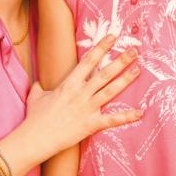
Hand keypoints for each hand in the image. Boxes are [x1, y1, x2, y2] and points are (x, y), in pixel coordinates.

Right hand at [24, 35, 141, 160]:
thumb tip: (38, 84)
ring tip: (138, 69)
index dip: (101, 48)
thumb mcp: (36, 97)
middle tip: (135, 50)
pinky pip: (112, 120)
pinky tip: (141, 112)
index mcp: (69, 84)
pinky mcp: (90, 125)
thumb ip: (39, 88)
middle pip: (104, 73)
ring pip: (111, 91)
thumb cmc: (35, 118)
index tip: (112, 37)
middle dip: (120, 61)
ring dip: (126, 80)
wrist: (34, 138)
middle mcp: (80, 93)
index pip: (88, 61)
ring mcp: (87, 108)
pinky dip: (127, 116)